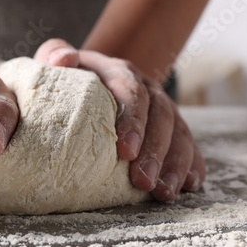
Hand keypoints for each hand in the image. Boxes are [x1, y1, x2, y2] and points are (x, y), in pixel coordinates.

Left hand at [34, 39, 204, 201]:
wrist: (91, 78)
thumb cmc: (69, 77)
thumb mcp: (56, 60)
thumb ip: (55, 54)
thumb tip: (63, 60)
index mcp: (119, 71)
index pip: (132, 91)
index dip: (133, 120)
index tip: (125, 151)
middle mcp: (147, 88)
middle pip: (160, 115)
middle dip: (155, 150)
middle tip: (143, 181)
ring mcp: (162, 107)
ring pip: (179, 132)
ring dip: (174, 163)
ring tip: (164, 192)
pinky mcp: (171, 127)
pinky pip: (189, 144)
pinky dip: (192, 164)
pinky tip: (189, 185)